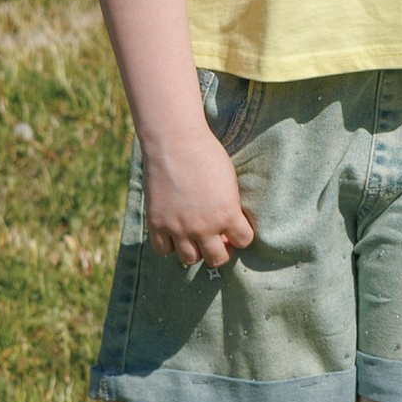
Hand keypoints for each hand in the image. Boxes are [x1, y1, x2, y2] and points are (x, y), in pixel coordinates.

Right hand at [141, 130, 253, 270]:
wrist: (175, 142)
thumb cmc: (207, 155)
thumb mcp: (229, 182)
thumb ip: (230, 207)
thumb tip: (228, 227)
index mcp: (227, 214)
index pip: (244, 241)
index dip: (242, 235)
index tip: (236, 230)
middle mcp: (204, 227)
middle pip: (217, 259)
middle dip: (220, 250)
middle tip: (217, 239)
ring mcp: (178, 227)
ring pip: (190, 259)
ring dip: (195, 251)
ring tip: (195, 237)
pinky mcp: (157, 223)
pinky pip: (163, 250)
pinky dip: (169, 246)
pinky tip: (174, 234)